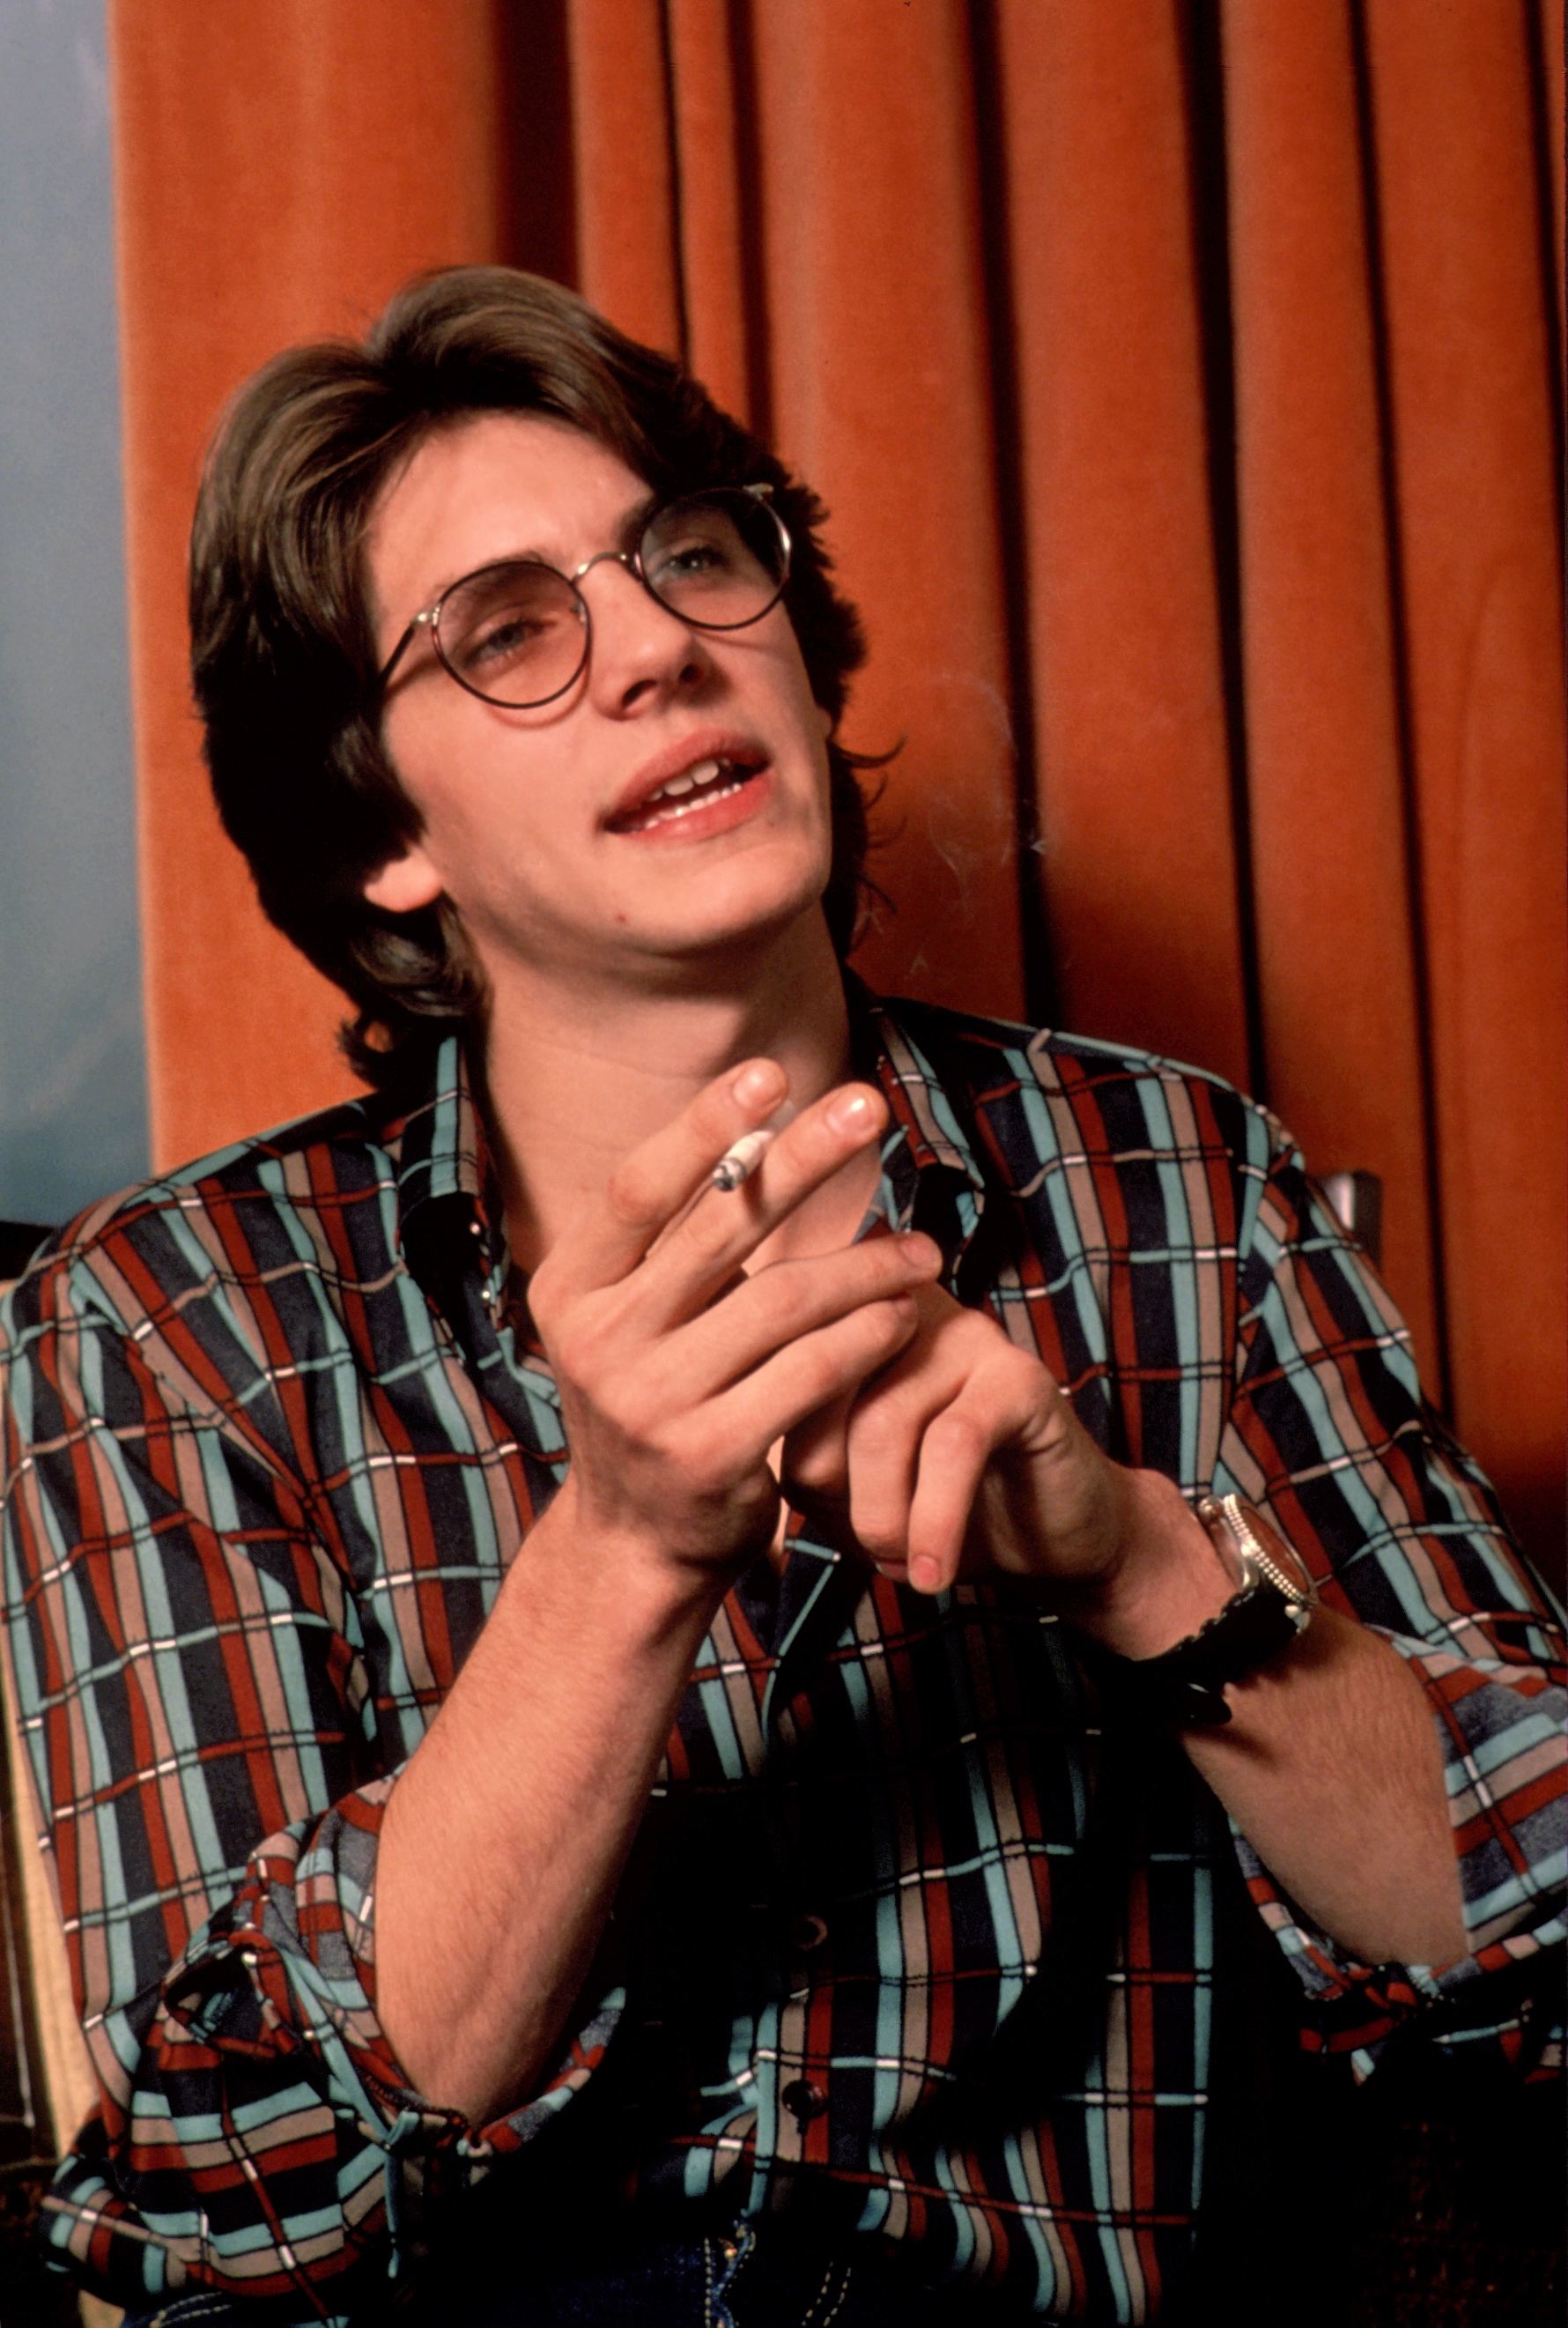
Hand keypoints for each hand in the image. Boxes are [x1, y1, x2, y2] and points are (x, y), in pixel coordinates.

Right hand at [525, 1060, 944, 1591]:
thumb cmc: (657, 1400)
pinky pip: (811, 1372)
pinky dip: (867, 1335)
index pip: (639, 1189)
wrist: (636, 1542)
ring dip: (866, 1265)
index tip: (770, 1072)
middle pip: (722, 1229)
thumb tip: (764, 1132)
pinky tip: (906, 1315)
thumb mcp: (637, 1319)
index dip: (703, 1126)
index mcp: (570, 1290)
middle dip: (805, 1158)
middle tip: (872, 1107)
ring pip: (783, 1301)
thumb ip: (681, 1244)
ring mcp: (650, 1401)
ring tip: (923, 1249)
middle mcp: (599, 1341)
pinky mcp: (710, 1453)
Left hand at [783, 1281, 1207, 1636]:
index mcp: (848, 1316)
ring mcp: (965, 1333)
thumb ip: (800, 1458)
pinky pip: (952, 1446)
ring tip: (902, 1562)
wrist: (1054, 1536)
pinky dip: (934, 1521)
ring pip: (881, 1424)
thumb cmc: (936, 1506)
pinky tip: (935, 1571)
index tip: (831, 1519)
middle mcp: (902, 1305)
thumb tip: (750, 1459)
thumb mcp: (847, 1488)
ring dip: (882, 1518)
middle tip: (869, 1548)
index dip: (794, 1465)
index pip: (778, 1377)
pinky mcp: (1019, 1375)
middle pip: (819, 1396)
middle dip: (833, 1495)